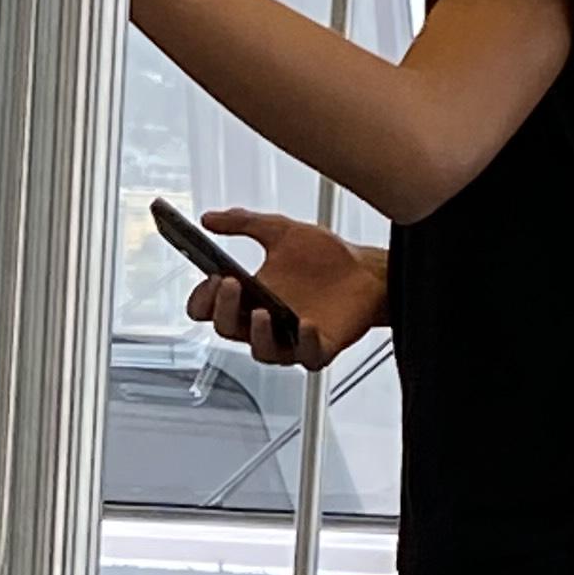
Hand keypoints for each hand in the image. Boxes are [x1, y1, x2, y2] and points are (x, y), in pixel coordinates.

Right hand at [187, 212, 386, 369]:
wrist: (369, 270)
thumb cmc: (327, 257)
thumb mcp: (281, 231)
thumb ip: (244, 223)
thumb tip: (209, 218)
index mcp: (250, 297)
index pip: (211, 309)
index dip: (204, 299)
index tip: (212, 278)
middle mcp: (265, 322)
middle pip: (228, 329)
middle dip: (224, 309)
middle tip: (231, 284)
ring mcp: (290, 339)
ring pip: (261, 351)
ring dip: (257, 334)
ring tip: (262, 311)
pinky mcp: (318, 349)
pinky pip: (306, 356)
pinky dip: (303, 342)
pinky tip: (305, 324)